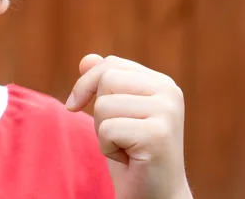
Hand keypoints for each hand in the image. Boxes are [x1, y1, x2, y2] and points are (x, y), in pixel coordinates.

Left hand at [66, 54, 192, 198]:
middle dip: (99, 112)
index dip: (86, 84)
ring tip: (126, 147)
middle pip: (106, 80)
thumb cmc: (131, 153)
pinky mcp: (157, 134)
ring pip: (103, 106)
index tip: (74, 106)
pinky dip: (108, 149)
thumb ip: (103, 83)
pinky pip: (107, 130)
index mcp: (162, 83)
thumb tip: (86, 59)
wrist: (155, 195)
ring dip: (103, 133)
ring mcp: (167, 112)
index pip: (110, 64)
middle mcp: (169, 92)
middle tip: (119, 135)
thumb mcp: (114, 113)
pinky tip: (130, 159)